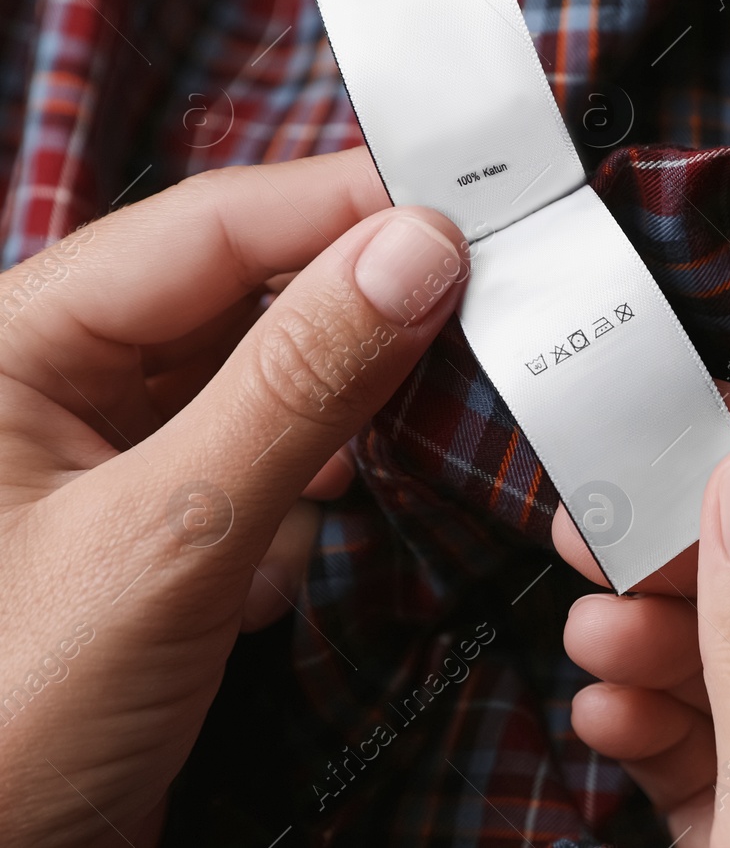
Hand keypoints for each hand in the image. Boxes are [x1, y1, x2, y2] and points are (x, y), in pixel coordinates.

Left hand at [0, 149, 467, 845]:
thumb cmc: (7, 719)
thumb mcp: (166, 537)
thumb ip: (296, 386)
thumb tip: (418, 253)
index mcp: (17, 341)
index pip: (208, 226)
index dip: (344, 206)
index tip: (470, 208)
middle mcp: (61, 379)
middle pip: (242, 289)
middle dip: (362, 296)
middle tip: (487, 288)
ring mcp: (111, 455)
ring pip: (263, 372)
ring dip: (349, 391)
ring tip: (437, 392)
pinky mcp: (159, 525)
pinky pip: (263, 452)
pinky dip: (319, 471)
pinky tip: (338, 504)